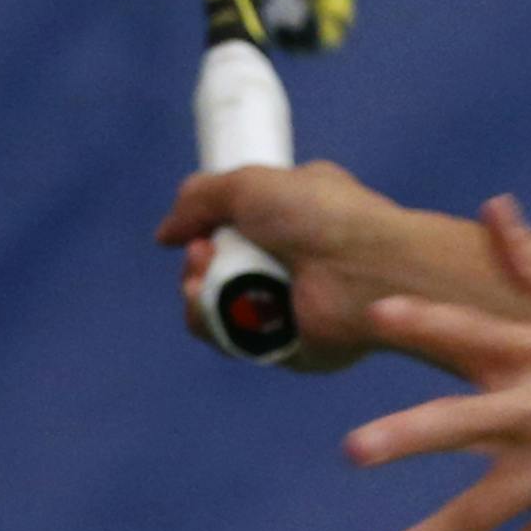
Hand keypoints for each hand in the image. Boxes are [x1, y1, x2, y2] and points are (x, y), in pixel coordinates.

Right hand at [157, 160, 406, 370]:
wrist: (364, 268)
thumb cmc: (322, 217)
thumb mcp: (250, 184)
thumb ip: (198, 198)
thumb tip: (166, 235)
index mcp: (294, 217)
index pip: (237, 228)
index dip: (208, 229)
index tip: (199, 229)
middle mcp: (292, 262)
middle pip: (217, 270)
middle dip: (196, 263)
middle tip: (201, 253)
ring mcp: (289, 306)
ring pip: (216, 308)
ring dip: (196, 291)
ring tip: (205, 275)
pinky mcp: (287, 346)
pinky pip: (231, 341)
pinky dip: (212, 324)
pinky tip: (213, 305)